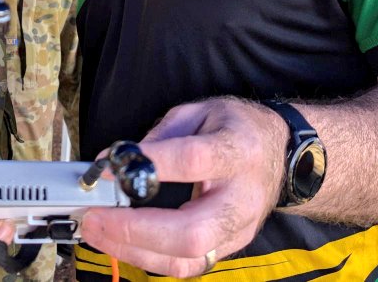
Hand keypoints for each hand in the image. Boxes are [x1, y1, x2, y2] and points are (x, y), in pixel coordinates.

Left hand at [79, 98, 286, 277]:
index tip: (108, 168)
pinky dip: (150, 258)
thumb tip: (117, 162)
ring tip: (98, 232)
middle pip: (191, 230)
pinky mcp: (231, 246)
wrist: (280, 152)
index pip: (192, 161)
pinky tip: (123, 243)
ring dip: (135, 250)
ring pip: (188, 258)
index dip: (148, 166)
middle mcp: (242, 197)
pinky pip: (188, 265)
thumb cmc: (236, 128)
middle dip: (136, 229)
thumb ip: (160, 135)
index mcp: (237, 150)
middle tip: (96, 217)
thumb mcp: (199, 111)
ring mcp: (239, 228)